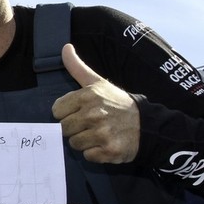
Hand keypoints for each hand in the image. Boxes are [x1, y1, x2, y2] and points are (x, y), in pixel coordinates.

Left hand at [51, 43, 139, 163]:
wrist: (146, 125)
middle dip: (74, 128)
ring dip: (84, 141)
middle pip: (64, 129)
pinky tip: (105, 144)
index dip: (66, 113)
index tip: (78, 112)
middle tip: (89, 124)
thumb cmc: (117, 103)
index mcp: (87, 96)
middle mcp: (93, 115)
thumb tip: (65, 47)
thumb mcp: (97, 82)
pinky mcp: (109, 151)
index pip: (57, 111)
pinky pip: (88, 156)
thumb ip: (77, 67)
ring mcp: (101, 134)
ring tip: (97, 134)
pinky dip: (95, 153)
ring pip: (74, 143)